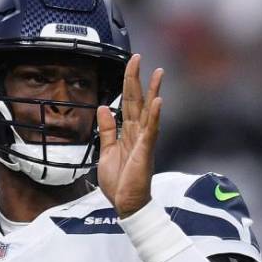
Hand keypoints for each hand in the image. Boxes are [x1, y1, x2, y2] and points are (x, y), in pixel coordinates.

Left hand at [97, 54, 163, 217]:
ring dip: (153, 91)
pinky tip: (158, 101)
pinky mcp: (146, 151)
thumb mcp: (107, 151)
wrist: (126, 204)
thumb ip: (107, 129)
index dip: (128, 83)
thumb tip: (103, 108)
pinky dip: (154, 115)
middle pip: (137, 101)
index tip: (130, 64)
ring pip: (148, 111)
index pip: (128, 102)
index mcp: (128, 133)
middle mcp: (138, 133)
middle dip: (137, 79)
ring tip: (158, 72)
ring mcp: (144, 141)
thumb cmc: (120, 182)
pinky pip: (151, 130)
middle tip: (137, 57)